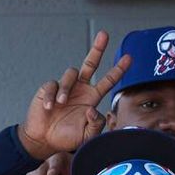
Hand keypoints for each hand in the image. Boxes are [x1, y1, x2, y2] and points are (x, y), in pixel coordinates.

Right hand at [17, 30, 130, 161]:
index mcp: (92, 98)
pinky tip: (50, 107)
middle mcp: (80, 89)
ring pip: (70, 74)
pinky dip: (52, 96)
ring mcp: (65, 87)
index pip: (108, 81)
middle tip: (105, 34)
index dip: (118, 70)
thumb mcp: (87, 135)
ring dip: (66, 88)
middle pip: (90, 63)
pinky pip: (52, 85)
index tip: (129, 58)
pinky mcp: (48, 88)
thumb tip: (93, 109)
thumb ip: (95, 125)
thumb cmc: (68, 138)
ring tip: (61, 105)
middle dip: (97, 49)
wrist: (44, 140)